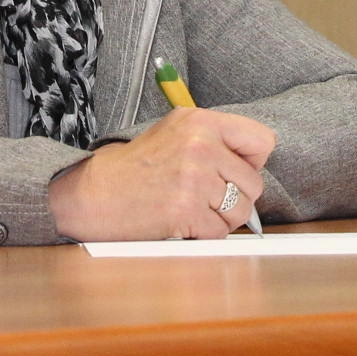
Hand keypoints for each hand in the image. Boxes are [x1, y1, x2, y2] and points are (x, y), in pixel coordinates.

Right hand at [47, 108, 276, 240]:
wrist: (94, 192)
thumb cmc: (134, 168)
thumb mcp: (174, 133)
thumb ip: (215, 140)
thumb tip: (254, 162)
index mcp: (200, 121)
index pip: (262, 140)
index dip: (252, 161)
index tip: (233, 170)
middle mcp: (201, 145)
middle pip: (254, 183)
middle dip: (235, 197)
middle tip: (204, 196)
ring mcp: (194, 177)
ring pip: (241, 210)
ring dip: (221, 219)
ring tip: (192, 209)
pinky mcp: (186, 209)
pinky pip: (220, 232)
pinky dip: (204, 234)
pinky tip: (182, 222)